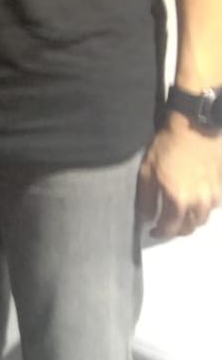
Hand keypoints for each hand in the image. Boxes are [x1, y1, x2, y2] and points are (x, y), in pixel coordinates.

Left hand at [137, 114, 221, 238]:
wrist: (194, 127)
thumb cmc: (166, 146)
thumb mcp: (146, 171)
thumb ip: (146, 199)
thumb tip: (147, 219)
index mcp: (177, 201)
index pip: (169, 229)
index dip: (160, 232)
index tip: (153, 230)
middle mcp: (197, 204)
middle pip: (188, 228)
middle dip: (175, 229)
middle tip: (167, 223)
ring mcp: (213, 197)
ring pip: (202, 219)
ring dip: (190, 221)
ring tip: (181, 214)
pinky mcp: (221, 188)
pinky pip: (213, 207)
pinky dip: (203, 208)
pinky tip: (196, 200)